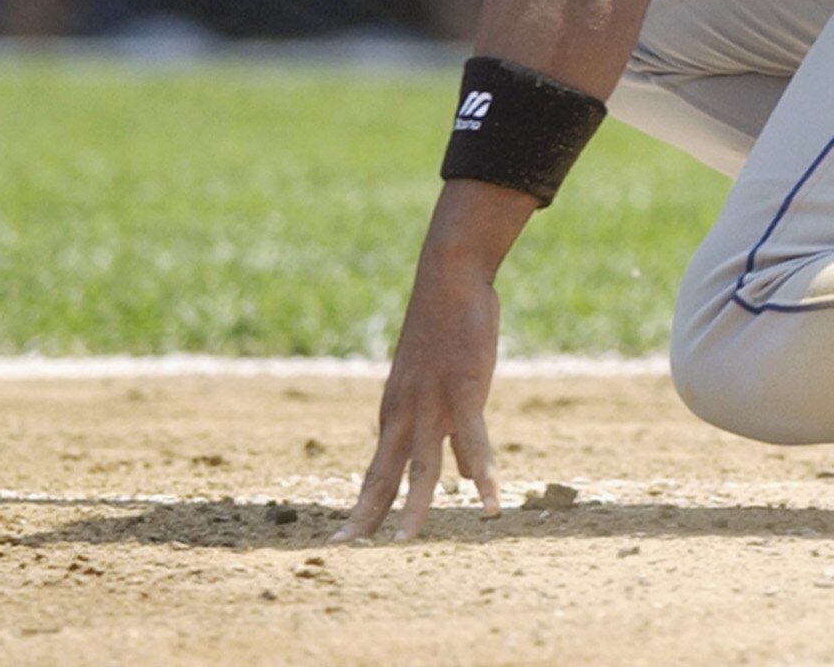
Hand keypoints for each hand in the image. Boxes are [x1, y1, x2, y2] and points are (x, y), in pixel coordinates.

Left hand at [336, 243, 506, 542]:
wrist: (447, 280)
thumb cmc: (444, 328)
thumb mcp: (433, 380)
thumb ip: (441, 427)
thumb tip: (456, 475)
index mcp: (395, 411)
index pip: (376, 470)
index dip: (363, 506)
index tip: (345, 539)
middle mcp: (405, 414)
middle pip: (383, 476)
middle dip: (367, 517)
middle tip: (348, 552)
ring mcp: (432, 405)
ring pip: (420, 468)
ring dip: (414, 507)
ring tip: (404, 543)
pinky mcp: (463, 392)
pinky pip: (472, 442)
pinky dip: (481, 474)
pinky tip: (488, 502)